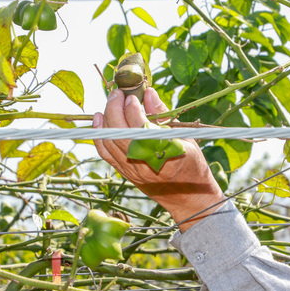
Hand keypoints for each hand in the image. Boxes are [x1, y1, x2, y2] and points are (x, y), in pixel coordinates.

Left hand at [94, 88, 225, 231]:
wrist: (187, 197)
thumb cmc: (191, 164)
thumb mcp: (184, 137)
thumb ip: (163, 114)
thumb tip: (148, 93)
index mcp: (165, 153)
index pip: (140, 126)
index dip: (132, 108)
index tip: (133, 96)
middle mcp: (145, 163)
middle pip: (120, 132)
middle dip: (114, 108)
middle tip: (117, 94)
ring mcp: (132, 170)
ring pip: (110, 141)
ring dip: (106, 119)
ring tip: (110, 103)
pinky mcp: (125, 174)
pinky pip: (105, 153)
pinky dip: (99, 135)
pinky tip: (99, 120)